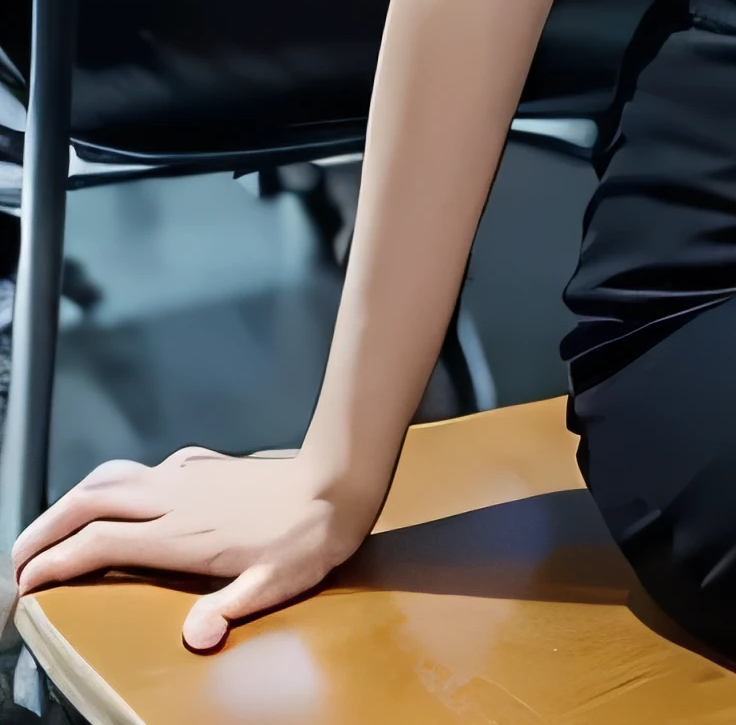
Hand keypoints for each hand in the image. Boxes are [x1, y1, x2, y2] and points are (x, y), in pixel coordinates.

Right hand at [12, 444, 375, 650]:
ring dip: (70, 501)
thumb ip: (227, 610)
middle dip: (46, 528)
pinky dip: (106, 485)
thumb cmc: (303, 541)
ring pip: (109, 478)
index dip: (57, 562)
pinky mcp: (199, 463)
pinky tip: (112, 500)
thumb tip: (193, 638)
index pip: (99, 544)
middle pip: (89, 501)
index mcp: (179, 532)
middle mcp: (172, 496)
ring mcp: (184, 475)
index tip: (28, 584)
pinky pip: (137, 470)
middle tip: (19, 559)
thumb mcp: (269, 586)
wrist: (336, 482)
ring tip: (47, 529)